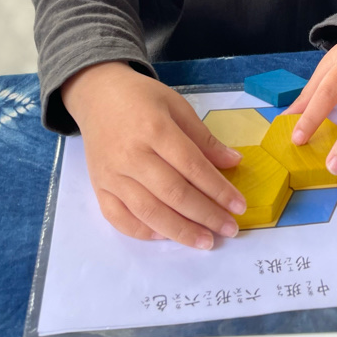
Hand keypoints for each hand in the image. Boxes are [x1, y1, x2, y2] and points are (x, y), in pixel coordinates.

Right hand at [62, 62, 246, 249]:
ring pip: (149, 212)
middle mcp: (132, 155)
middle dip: (205, 215)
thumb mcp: (177, 106)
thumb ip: (203, 138)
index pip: (192, 166)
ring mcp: (112, 175)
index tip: (239, 206)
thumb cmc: (141, 98)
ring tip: (205, 241)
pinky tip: (166, 236)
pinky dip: (143, 232)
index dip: (218, 189)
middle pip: (173, 193)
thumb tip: (233, 163)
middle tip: (229, 229)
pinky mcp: (99, 187)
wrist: (97, 95)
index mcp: (155, 129)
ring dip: (180, 231)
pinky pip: (119, 219)